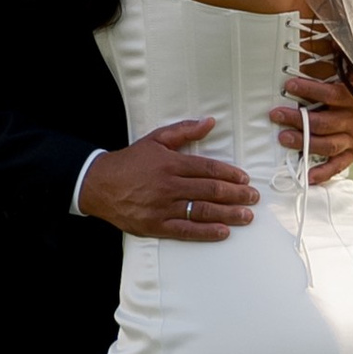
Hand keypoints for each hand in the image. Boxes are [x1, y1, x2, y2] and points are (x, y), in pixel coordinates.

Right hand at [79, 118, 258, 242]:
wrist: (99, 184)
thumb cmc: (130, 161)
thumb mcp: (156, 139)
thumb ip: (184, 130)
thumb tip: (210, 122)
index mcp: (171, 163)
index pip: (208, 169)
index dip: (230, 174)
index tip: (245, 179)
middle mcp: (170, 185)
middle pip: (210, 190)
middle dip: (236, 195)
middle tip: (253, 197)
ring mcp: (163, 207)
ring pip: (202, 210)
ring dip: (228, 213)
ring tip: (247, 216)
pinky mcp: (156, 225)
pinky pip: (186, 230)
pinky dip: (207, 232)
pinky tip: (223, 231)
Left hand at [269, 67, 352, 183]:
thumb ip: (343, 58)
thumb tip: (331, 37)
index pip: (329, 94)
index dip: (308, 90)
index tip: (288, 85)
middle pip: (323, 122)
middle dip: (297, 119)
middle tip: (275, 115)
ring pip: (327, 144)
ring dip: (303, 143)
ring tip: (282, 139)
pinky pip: (337, 166)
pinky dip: (322, 173)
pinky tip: (306, 176)